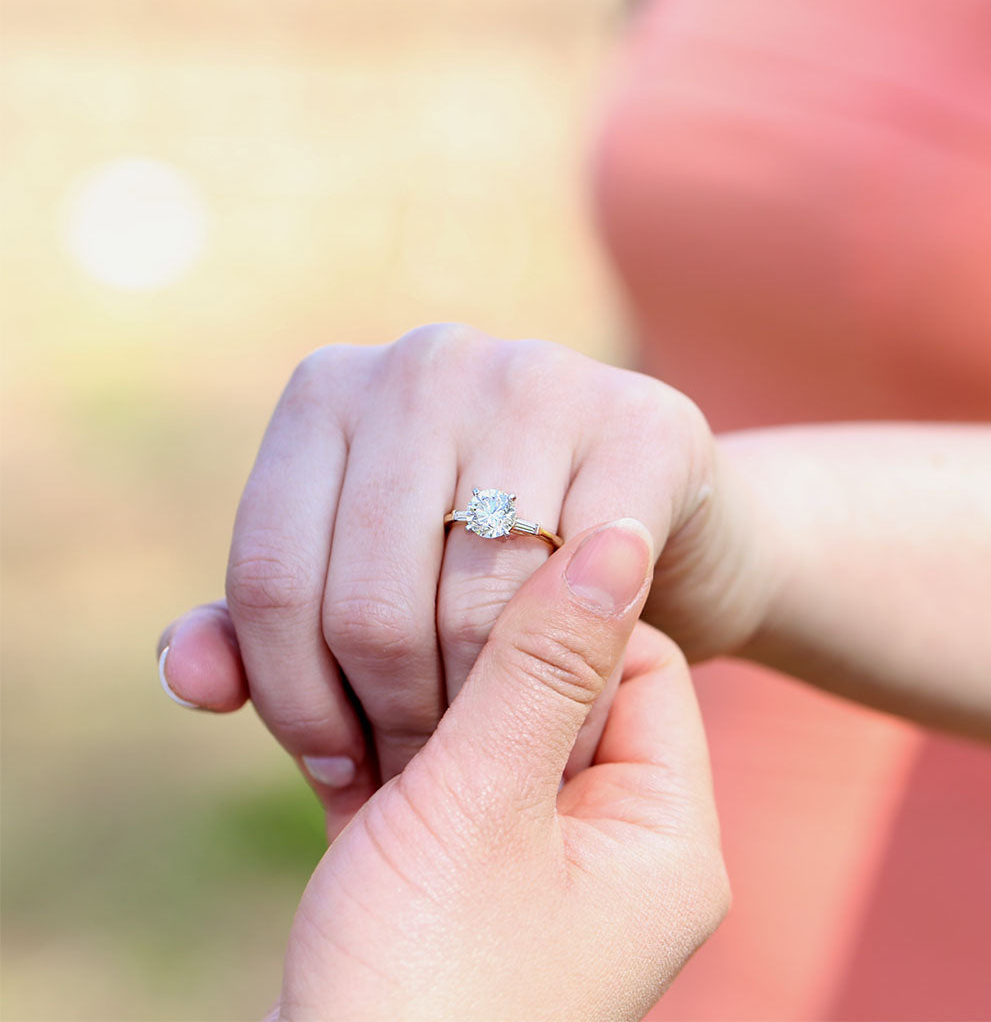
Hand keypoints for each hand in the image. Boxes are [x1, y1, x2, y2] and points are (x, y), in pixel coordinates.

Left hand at [158, 325, 767, 834]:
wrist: (650, 519)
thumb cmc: (481, 560)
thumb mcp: (358, 585)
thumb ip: (263, 629)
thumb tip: (189, 683)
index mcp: (329, 390)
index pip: (268, 578)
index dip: (295, 701)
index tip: (339, 767)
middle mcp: (424, 362)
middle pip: (368, 604)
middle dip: (395, 724)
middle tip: (430, 778)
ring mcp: (538, 379)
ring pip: (472, 610)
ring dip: (483, 721)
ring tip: (495, 760)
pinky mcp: (642, 424)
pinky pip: (582, 601)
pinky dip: (578, 686)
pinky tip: (575, 719)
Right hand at [268, 519, 728, 1020]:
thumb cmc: (419, 991)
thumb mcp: (485, 807)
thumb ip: (544, 665)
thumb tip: (622, 535)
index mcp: (659, 831)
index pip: (641, 659)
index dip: (564, 616)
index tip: (476, 593)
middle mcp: (605, 845)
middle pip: (557, 691)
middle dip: (467, 664)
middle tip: (398, 655)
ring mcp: (524, 863)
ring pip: (479, 730)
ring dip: (406, 709)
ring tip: (350, 713)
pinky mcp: (450, 876)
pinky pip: (429, 780)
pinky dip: (373, 754)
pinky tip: (319, 742)